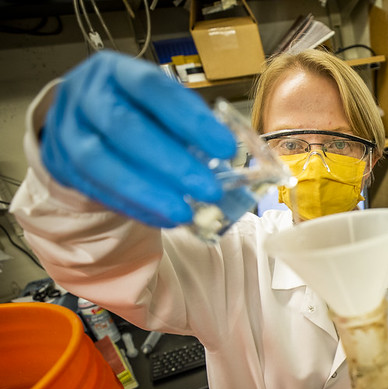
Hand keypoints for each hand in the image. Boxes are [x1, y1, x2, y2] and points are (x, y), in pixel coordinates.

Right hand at [40, 51, 236, 226]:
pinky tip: (163, 218)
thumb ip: (186, 122)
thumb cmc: (132, 108)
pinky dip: (134, 207)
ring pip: (101, 164)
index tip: (227, 148)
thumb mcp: (158, 102)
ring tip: (185, 213)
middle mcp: (86, 95)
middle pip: (125, 128)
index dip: (191, 120)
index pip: (154, 89)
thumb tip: (226, 156)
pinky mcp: (60, 164)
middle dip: (172, 164)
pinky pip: (96, 190)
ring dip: (149, 193)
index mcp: (117, 71)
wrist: (80, 118)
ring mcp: (67, 130)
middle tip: (210, 189)